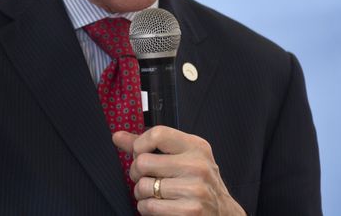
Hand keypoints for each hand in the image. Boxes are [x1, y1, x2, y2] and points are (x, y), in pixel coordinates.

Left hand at [113, 127, 245, 215]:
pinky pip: (148, 207)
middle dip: (137, 173)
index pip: (157, 134)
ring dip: (141, 193)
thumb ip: (149, 146)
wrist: (223, 214)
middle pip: (143, 162)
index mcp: (196, 146)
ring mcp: (195, 189)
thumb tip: (117, 136)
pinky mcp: (189, 211)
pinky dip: (146, 208)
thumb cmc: (197, 183)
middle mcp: (197, 165)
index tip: (139, 154)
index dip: (139, 145)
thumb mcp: (181, 158)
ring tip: (153, 193)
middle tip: (146, 178)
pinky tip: (158, 206)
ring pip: (143, 186)